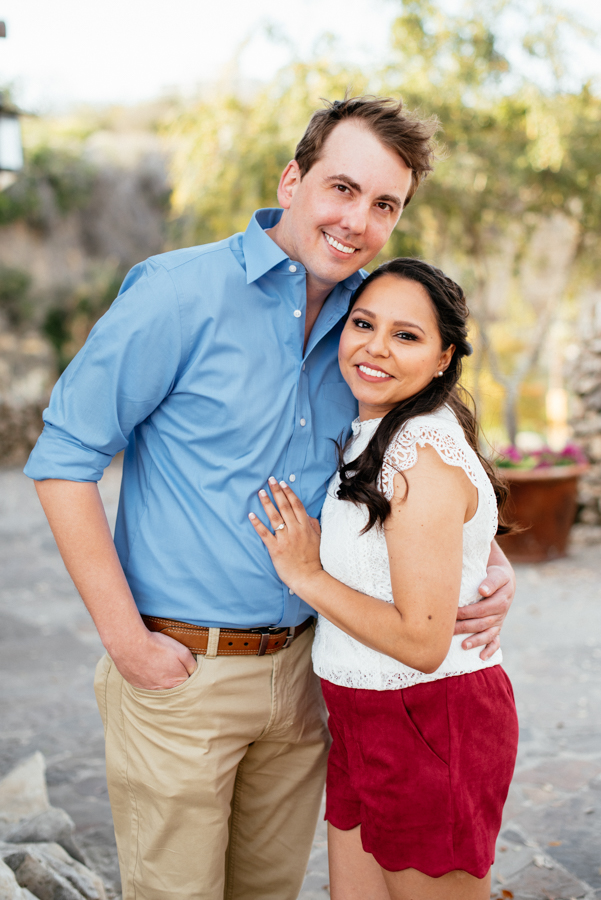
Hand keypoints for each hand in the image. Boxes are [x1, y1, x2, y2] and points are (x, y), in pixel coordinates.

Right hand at [108, 629, 196, 690]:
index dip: (184, 670)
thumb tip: (194, 672)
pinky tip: (145, 665)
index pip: (186, 681)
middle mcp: (163, 689)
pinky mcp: (136, 684)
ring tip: (156, 662)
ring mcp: (148, 688)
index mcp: (176, 682)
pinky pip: (145, 682)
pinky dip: (146, 676)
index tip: (180, 663)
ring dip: (159, 676)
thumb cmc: (157, 646)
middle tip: (167, 661)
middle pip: (172, 684)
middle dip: (172, 674)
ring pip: (158, 684)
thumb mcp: (183, 651)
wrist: (131, 644)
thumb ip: (191, 664)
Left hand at [249, 477, 322, 593]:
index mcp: (305, 527)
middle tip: (270, 480)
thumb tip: (307, 515)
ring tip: (261, 492)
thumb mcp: (318, 539)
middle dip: (277, 492)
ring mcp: (285, 539)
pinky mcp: (275, 549)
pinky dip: (257, 524)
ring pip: (275, 517)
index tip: (283, 483)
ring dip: (267, 503)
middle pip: (285, 507)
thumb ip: (313, 525)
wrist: (309, 578)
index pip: (297, 505)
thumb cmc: (314, 560)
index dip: (289, 493)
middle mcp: (295, 530)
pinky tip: (251, 515)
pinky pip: (265, 533)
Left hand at [454, 562, 514, 660]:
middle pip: (482, 623)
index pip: (481, 609)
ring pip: (488, 634)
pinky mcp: (497, 628)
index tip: (453, 613)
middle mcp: (500, 614)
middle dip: (465, 627)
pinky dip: (491, 650)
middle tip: (449, 631)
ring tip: (463, 646)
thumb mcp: (497, 575)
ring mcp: (498, 623)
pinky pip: (496, 641)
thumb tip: (482, 590)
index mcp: (500, 601)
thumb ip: (491, 582)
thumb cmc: (496, 576)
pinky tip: (482, 658)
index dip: (467, 612)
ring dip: (476, 641)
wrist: (504, 581)